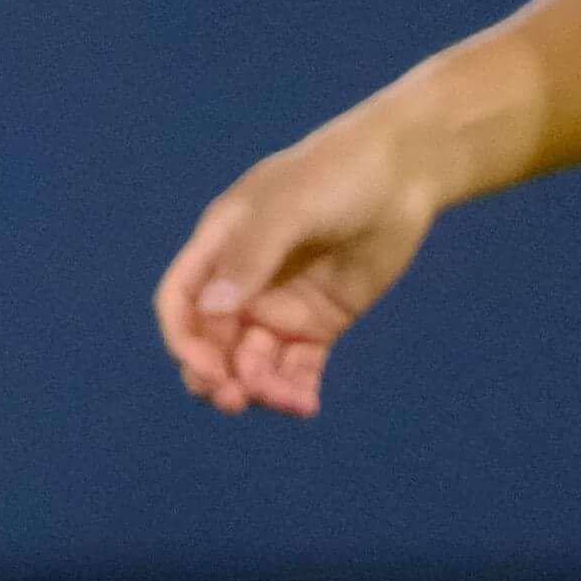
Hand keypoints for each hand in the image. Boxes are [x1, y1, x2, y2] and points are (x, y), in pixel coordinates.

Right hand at [154, 104, 444, 416]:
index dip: (183, 340)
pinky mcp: (320, 323)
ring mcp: (281, 305)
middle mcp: (242, 282)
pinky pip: (297, 366)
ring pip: (254, 361)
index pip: (182, 302)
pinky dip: (295, 390)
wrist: (398, 176)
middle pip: (212, 342)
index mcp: (218, 249)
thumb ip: (250, 255)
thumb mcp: (289, 209)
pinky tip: (305, 405)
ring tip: (290, 401)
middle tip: (235, 400)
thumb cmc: (334, 177)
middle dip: (216, 376)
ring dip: (260, 388)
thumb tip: (214, 308)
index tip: (208, 371)